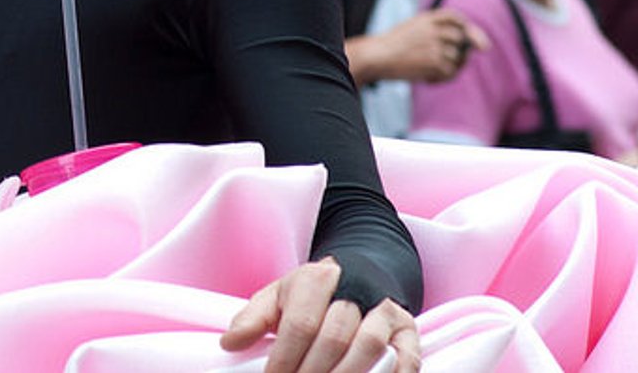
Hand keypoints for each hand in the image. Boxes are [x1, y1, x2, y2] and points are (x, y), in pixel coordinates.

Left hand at [221, 258, 419, 371]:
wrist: (360, 275)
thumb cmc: (313, 294)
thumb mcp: (279, 296)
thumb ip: (254, 318)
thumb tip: (230, 342)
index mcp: (317, 279)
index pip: (301, 322)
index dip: (285, 358)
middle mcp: (355, 290)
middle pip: (334, 337)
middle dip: (312, 372)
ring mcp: (385, 310)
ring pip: (369, 347)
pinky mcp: (408, 330)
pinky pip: (405, 358)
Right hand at [347, 9, 487, 86]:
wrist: (376, 56)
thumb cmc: (391, 47)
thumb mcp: (410, 31)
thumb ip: (433, 32)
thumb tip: (464, 48)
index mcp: (425, 19)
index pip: (453, 17)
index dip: (465, 26)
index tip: (472, 39)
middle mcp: (432, 29)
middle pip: (460, 38)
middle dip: (462, 50)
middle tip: (453, 62)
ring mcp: (434, 44)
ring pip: (457, 57)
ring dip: (450, 68)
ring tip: (432, 72)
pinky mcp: (435, 61)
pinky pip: (450, 71)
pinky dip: (443, 78)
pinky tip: (428, 80)